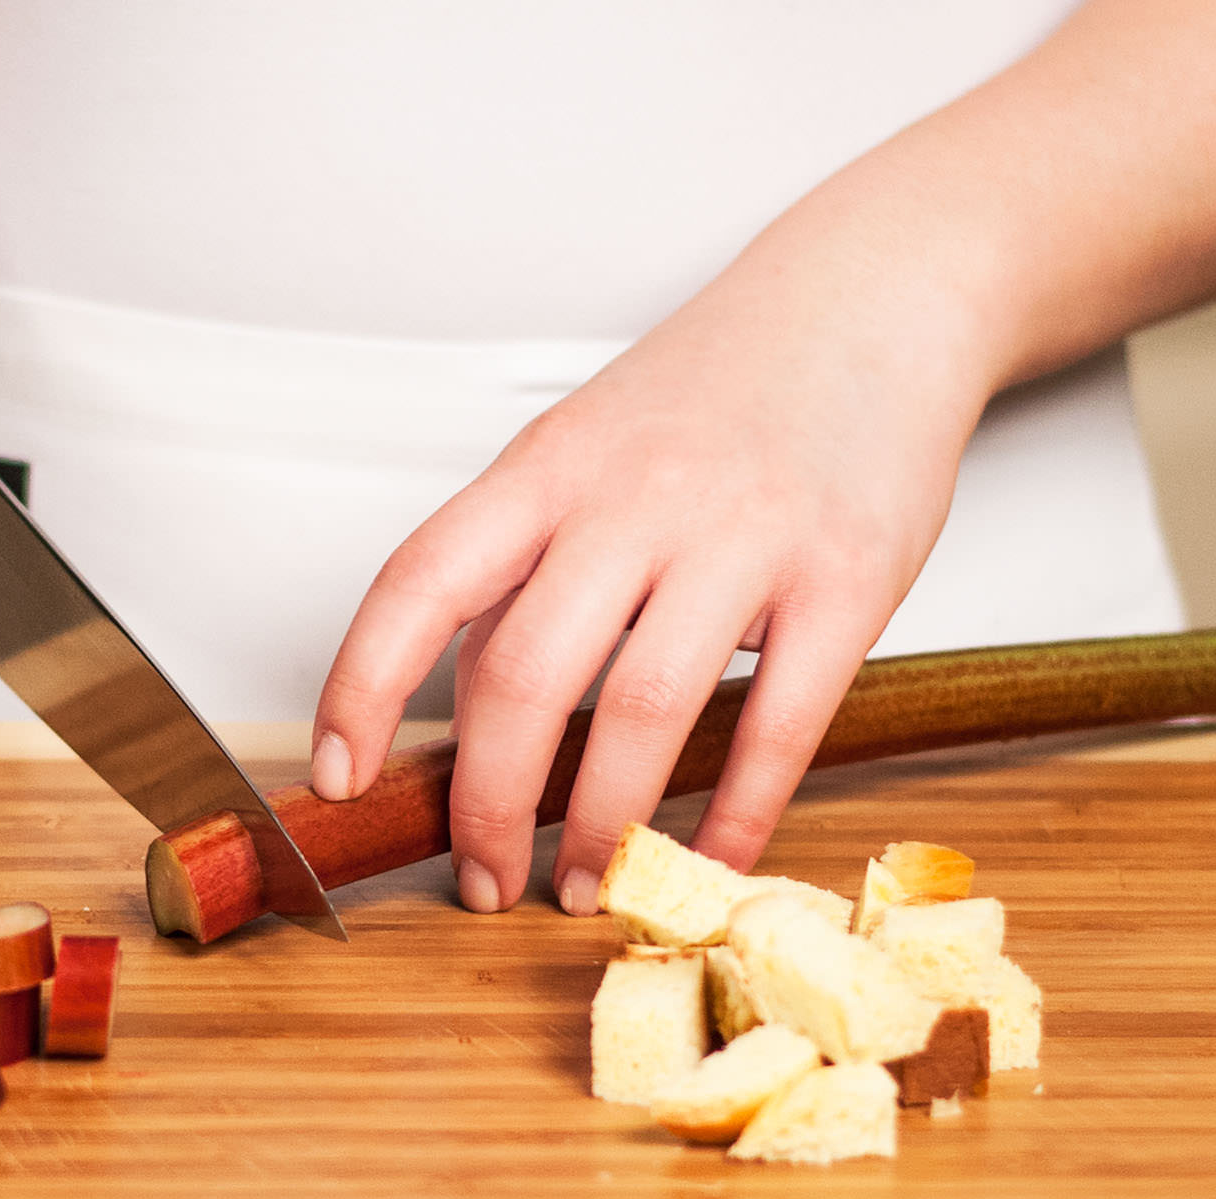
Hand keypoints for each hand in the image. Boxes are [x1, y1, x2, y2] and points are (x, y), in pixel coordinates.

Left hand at [312, 230, 996, 914]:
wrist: (875, 296)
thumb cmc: (720, 386)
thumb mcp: (588, 445)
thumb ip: (526, 566)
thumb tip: (466, 710)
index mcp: (548, 465)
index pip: (420, 581)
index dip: (362, 688)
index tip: (340, 776)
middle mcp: (634, 497)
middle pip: (522, 676)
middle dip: (489, 806)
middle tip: (484, 877)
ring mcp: (743, 536)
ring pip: (641, 712)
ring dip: (602, 827)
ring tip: (586, 886)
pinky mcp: (846, 578)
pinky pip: (778, 725)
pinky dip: (732, 815)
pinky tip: (706, 860)